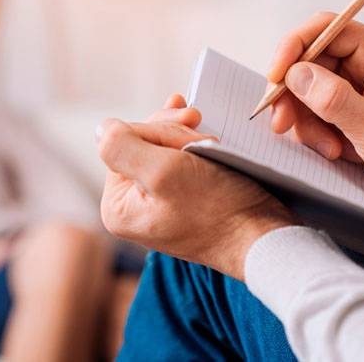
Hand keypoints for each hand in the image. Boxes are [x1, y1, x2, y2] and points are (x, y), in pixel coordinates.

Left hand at [97, 94, 297, 280]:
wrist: (262, 236)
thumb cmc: (218, 209)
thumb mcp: (163, 172)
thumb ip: (122, 147)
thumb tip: (101, 128)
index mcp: (116, 207)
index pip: (124, 143)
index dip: (157, 130)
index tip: (189, 128)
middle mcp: (132, 208)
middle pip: (141, 144)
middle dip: (173, 133)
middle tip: (203, 130)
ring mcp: (156, 204)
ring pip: (162, 148)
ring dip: (186, 138)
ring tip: (211, 141)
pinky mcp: (182, 200)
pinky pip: (179, 161)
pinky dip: (193, 146)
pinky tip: (203, 138)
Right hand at [266, 12, 363, 220]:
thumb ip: (334, 100)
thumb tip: (295, 74)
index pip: (326, 29)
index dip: (293, 48)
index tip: (273, 78)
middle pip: (311, 61)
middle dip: (293, 94)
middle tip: (281, 124)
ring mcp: (361, 85)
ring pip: (309, 88)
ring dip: (306, 119)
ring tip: (327, 149)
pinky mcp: (355, 107)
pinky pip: (318, 109)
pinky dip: (316, 130)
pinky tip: (333, 150)